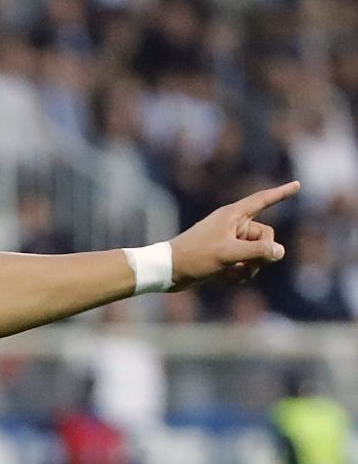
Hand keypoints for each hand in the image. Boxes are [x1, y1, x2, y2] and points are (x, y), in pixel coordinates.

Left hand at [169, 180, 298, 290]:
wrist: (166, 272)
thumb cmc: (194, 257)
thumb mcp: (228, 254)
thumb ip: (258, 252)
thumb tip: (280, 251)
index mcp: (233, 216)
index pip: (262, 201)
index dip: (281, 193)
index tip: (298, 185)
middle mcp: (233, 226)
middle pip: (266, 238)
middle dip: (260, 254)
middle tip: (243, 263)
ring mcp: (229, 242)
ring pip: (257, 255)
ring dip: (249, 268)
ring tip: (229, 272)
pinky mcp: (224, 257)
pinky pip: (245, 266)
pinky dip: (238, 274)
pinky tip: (223, 279)